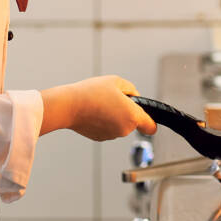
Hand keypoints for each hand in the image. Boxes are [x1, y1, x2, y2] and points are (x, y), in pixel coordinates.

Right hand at [40, 76, 156, 140]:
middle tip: (112, 99)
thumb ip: (131, 89)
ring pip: (119, 125)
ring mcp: (111, 135)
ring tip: (100, 103)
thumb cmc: (91, 92)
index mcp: (132, 116)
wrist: (68, 106)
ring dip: (114, 117)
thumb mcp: (116, 81)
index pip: (151, 126)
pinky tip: (93, 111)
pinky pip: (107, 129)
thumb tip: (134, 97)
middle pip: (132, 122)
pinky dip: (103, 122)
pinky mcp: (99, 138)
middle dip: (126, 112)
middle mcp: (124, 129)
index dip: (151, 122)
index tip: (148, 118)